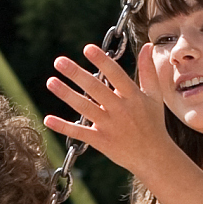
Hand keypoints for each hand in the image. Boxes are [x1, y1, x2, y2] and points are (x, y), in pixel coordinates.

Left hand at [44, 42, 174, 178]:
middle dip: (77, 74)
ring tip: (51, 81)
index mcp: (133, 97)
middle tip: (59, 61)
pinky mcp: (101, 141)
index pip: (116, 74)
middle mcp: (120, 110)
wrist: (153, 157)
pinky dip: (63, 127)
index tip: (88, 48)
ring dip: (66, 94)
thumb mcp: (154, 96)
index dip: (102, 62)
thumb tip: (147, 46)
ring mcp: (109, 126)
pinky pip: (79, 133)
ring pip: (85, 108)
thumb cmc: (153, 124)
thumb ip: (148, 70)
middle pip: (96, 89)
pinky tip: (48, 119)